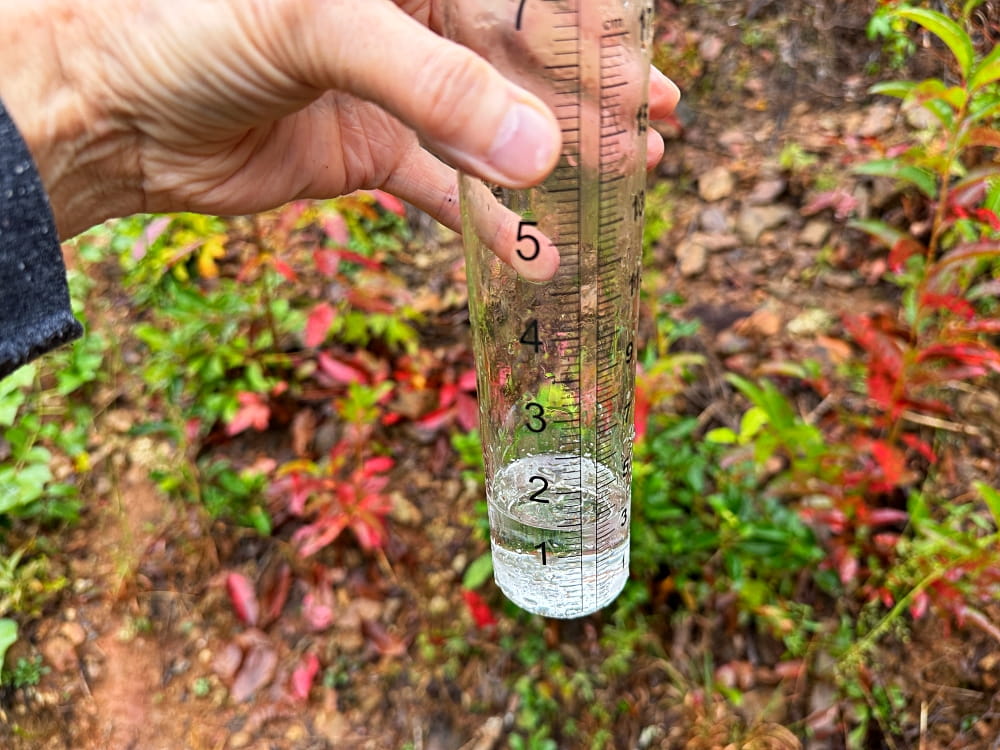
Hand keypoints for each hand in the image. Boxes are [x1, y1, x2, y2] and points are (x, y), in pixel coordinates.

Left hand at [0, 0, 678, 248]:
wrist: (106, 109)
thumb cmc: (186, 25)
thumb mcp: (319, 27)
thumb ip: (435, 84)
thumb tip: (543, 154)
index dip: (588, 30)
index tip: (644, 70)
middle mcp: (402, 17)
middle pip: (519, 57)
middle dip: (589, 96)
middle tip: (657, 130)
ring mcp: (387, 87)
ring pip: (493, 124)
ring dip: (557, 156)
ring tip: (626, 176)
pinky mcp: (367, 152)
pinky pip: (444, 188)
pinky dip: (493, 222)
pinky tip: (543, 252)